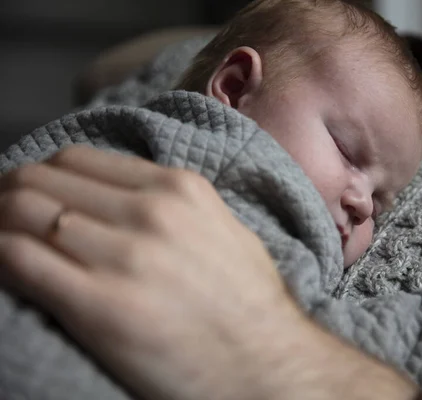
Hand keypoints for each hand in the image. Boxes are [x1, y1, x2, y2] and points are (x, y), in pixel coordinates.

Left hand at [0, 146, 298, 399]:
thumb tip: (119, 201)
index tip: (34, 193)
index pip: (78, 159)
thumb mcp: (223, 229)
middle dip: (11, 193)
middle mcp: (150, 212)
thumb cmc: (248, 301)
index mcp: (179, 189)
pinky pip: (19, 260)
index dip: (43, 174)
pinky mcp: (99, 306)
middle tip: (4, 214)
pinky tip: (3, 265)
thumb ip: (173, 206)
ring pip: (23, 213)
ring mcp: (124, 256)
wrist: (267, 364)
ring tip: (1, 238)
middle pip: (43, 180)